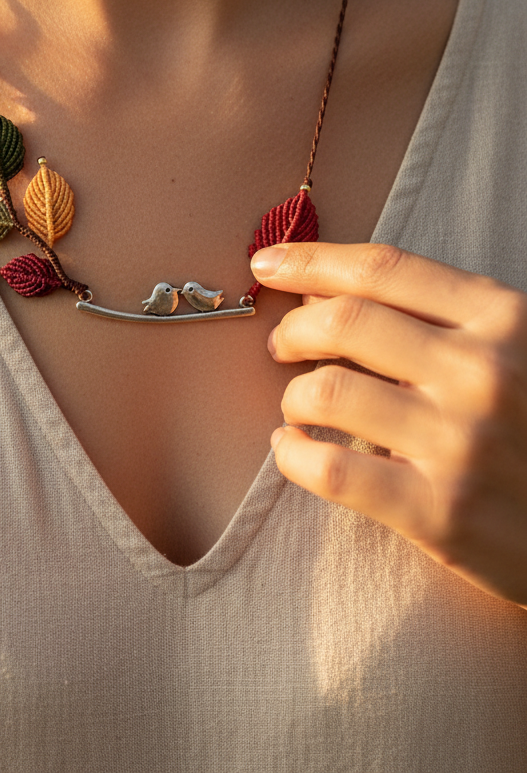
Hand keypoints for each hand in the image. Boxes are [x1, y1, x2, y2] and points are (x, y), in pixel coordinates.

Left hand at [251, 242, 526, 607]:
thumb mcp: (513, 348)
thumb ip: (435, 315)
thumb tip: (321, 289)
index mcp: (503, 318)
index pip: (383, 269)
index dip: (312, 260)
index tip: (269, 262)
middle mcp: (483, 372)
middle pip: (345, 321)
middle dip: (293, 328)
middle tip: (281, 344)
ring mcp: (461, 442)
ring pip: (326, 392)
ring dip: (293, 395)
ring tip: (299, 407)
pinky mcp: (441, 512)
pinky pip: (331, 469)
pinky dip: (293, 455)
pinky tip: (293, 451)